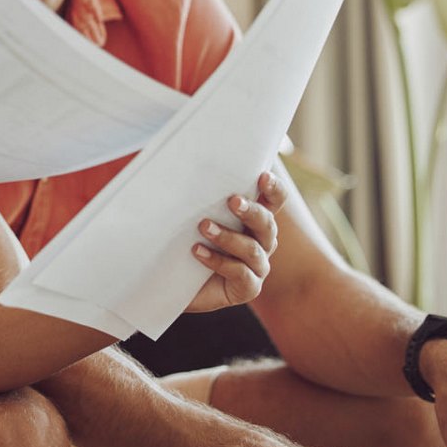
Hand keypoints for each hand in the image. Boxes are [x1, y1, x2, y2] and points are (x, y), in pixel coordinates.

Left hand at [186, 171, 285, 311]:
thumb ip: (193, 193)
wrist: (173, 281)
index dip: (274, 189)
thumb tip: (173, 159)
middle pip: (267, 223)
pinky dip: (219, 262)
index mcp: (253, 219)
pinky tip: (197, 252)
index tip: (262, 176)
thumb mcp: (187, 214)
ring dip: (228, 236)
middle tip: (232, 200)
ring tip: (203, 226)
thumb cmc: (184, 240)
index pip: (273, 200)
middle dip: (250, 210)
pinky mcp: (248, 287)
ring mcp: (257, 266)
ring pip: (253, 249)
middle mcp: (261, 241)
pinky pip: (241, 274)